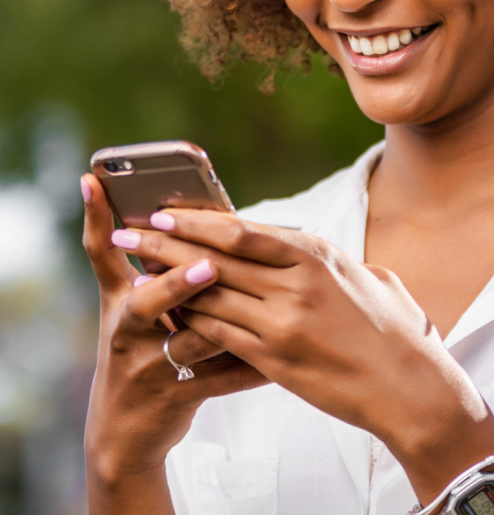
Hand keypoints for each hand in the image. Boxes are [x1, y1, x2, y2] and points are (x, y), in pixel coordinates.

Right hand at [81, 174, 266, 508]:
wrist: (125, 431)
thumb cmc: (144, 347)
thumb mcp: (137, 309)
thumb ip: (158, 268)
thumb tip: (204, 214)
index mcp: (120, 299)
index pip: (101, 252)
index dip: (96, 217)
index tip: (95, 182)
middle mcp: (127, 331)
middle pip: (145, 302)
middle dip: (176, 284)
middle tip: (208, 265)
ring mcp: (150, 366)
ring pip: (190, 341)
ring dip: (222, 322)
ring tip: (253, 305)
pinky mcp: (178, 395)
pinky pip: (221, 378)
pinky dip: (252, 368)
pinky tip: (279, 359)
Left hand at [119, 208, 493, 504]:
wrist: (407, 383)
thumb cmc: (392, 327)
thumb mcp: (365, 275)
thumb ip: (327, 260)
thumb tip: (303, 248)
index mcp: (317, 254)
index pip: (241, 230)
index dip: (196, 221)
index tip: (163, 213)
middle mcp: (297, 283)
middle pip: (215, 258)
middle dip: (166, 244)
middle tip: (130, 233)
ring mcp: (284, 322)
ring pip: (210, 297)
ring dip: (169, 284)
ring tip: (137, 274)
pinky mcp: (275, 360)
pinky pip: (220, 336)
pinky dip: (191, 324)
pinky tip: (170, 317)